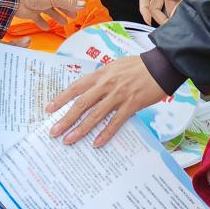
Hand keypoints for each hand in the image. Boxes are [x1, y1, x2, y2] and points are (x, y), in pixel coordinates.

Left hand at [14, 0, 83, 28]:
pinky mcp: (31, 12)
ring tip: (64, 23)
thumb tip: (83, 4)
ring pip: (50, 11)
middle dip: (67, 9)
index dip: (74, 0)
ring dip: (57, 16)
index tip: (81, 6)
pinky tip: (46, 27)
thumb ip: (68, 2)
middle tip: (74, 16)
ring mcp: (38, 4)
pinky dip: (42, 23)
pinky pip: (38, 18)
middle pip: (59, 3)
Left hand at [46, 55, 165, 146]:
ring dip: (81, 129)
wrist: (160, 65)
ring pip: (95, 115)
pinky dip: (106, 133)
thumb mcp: (114, 67)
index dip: (61, 99)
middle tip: (54, 132)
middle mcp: (106, 85)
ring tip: (69, 140)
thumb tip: (89, 91)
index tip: (49, 109)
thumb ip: (101, 79)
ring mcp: (118, 95)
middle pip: (81, 104)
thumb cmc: (137, 66)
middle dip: (66, 119)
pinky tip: (97, 143)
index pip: (75, 87)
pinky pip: (116, 122)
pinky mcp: (132, 104)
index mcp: (100, 74)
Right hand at [138, 0, 209, 24]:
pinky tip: (183, 18)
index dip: (143, 8)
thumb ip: (185, 2)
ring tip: (179, 23)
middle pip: (154, 6)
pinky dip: (176, 15)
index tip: (148, 20)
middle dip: (160, 18)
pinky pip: (172, 9)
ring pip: (163, 10)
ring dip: (169, 18)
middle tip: (168, 26)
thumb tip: (176, 16)